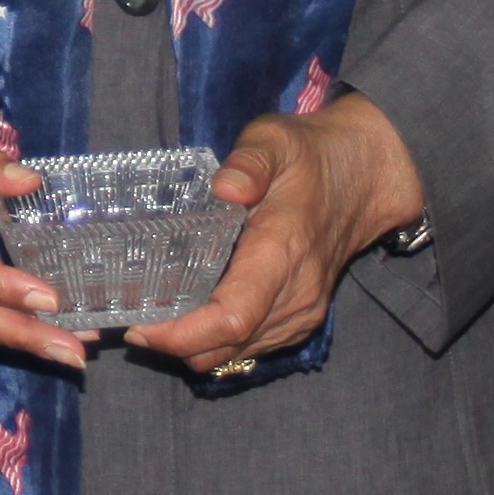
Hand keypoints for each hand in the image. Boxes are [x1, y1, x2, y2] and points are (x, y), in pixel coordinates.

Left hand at [128, 93, 427, 381]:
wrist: (361, 178)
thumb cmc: (309, 157)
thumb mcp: (275, 141)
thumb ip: (250, 162)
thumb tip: (226, 189)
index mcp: (282, 252)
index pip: (232, 317)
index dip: (183, 334)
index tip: (140, 328)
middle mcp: (296, 293)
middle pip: (228, 345)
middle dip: (176, 345)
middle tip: (131, 323)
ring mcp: (303, 311)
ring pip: (238, 353)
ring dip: (194, 347)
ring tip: (155, 320)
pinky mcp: (302, 318)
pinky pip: (253, 347)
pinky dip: (218, 343)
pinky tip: (191, 317)